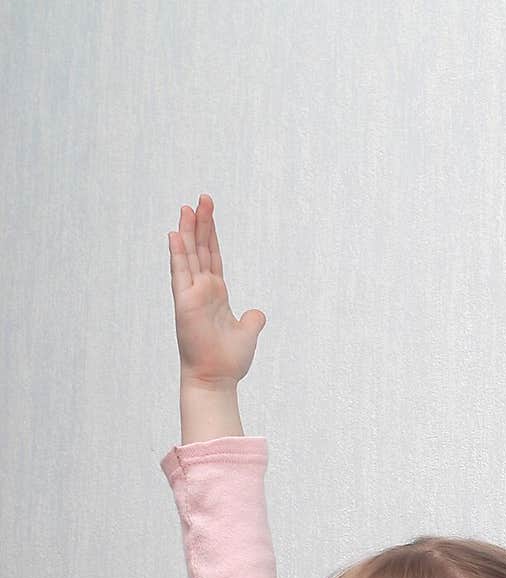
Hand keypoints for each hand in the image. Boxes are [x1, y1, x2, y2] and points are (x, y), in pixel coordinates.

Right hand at [168, 194, 266, 386]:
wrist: (216, 378)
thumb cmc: (228, 360)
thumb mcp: (247, 334)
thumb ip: (253, 320)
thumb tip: (258, 314)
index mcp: (216, 293)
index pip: (213, 256)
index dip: (212, 234)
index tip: (209, 212)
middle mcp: (202, 290)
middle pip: (201, 249)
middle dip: (202, 224)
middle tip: (202, 198)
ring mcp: (191, 295)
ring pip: (189, 256)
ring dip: (188, 231)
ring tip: (187, 207)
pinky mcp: (184, 303)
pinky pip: (180, 274)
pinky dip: (178, 254)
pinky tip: (176, 234)